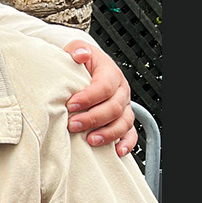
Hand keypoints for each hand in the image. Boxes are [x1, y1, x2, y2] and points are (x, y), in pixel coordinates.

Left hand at [61, 41, 136, 155]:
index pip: (104, 86)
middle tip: (73, 125)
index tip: (71, 105)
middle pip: (113, 107)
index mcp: (110, 73)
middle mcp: (120, 91)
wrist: (85, 69)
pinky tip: (117, 151)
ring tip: (90, 140)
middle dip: (93, 118)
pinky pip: (130, 133)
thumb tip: (80, 55)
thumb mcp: (76, 50)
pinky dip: (126, 143)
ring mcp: (123, 107)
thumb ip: (76, 50)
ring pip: (123, 122)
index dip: (88, 97)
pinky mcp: (123, 119)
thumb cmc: (79, 62)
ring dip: (108, 133)